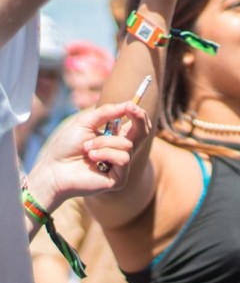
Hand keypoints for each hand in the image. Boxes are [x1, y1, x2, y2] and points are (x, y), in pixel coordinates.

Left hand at [27, 100, 149, 208]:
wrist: (53, 169)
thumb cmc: (66, 147)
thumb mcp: (85, 123)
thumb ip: (106, 112)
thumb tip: (128, 104)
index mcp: (114, 138)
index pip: (135, 125)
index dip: (138, 114)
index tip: (131, 104)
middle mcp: (120, 152)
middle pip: (142, 133)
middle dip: (139, 119)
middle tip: (130, 109)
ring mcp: (121, 166)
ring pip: (127, 145)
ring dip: (104, 142)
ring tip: (87, 148)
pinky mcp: (120, 179)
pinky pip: (123, 158)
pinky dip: (106, 154)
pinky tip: (92, 158)